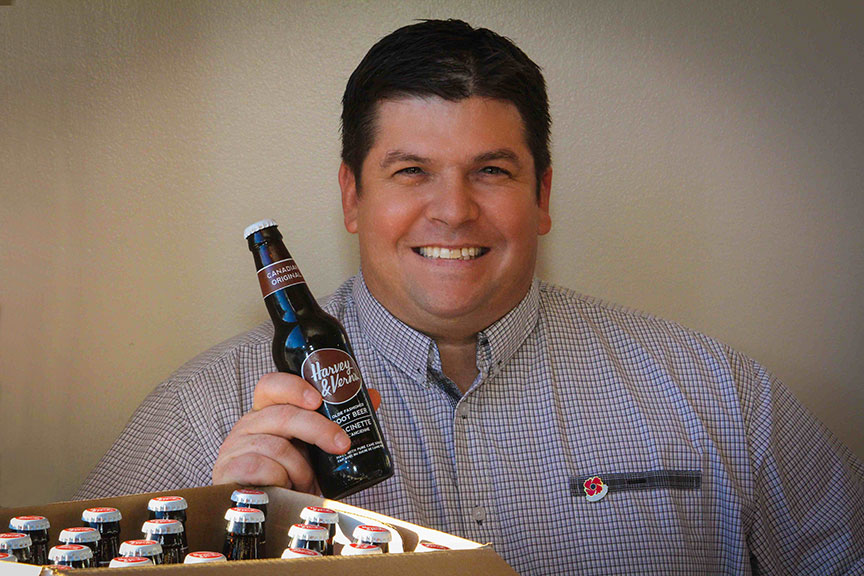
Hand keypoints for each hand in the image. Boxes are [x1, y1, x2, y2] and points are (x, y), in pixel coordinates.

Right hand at [211, 372, 380, 492]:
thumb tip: (372, 396)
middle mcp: (248, 424)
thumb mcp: (314, 446)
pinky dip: (280, 479)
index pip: (272, 385)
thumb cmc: (290, 474)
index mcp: (266, 411)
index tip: (318, 399)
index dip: (294, 387)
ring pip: (277, 447)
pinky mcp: (228, 470)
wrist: (269, 511)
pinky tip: (284, 487)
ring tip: (305, 480)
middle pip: (282, 415)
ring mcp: (235, 446)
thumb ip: (337, 420)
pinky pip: (260, 468)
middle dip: (318, 429)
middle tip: (342, 443)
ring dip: (300, 468)